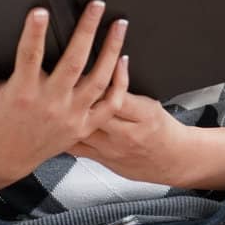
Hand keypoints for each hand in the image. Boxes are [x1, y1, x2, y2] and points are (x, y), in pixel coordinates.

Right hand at [0, 0, 129, 176]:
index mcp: (22, 93)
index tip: (41, 11)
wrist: (8, 157)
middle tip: (96, 6)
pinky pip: (109, 104)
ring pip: (98, 80)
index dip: (35, 33)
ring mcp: (71, 115)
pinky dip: (120, 82)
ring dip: (111, 50)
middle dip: (86, 31)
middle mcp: (50, 103)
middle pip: (74, 62)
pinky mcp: (84, 125)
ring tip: (119, 25)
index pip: (29, 56)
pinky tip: (123, 61)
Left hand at [65, 76, 192, 187]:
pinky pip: (75, 147)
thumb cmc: (161, 130)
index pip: (118, 94)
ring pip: (81, 129)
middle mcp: (126, 133)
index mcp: (144, 115)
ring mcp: (111, 148)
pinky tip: (54, 125)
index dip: (99, 80)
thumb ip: (127, 91)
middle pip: (95, 111)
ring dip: (65, 113)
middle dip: (77, 94)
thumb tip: (106, 68)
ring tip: (54, 99)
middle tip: (63, 79)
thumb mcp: (151, 105)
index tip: (87, 64)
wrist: (171, 160)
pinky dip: (61, 134)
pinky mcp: (101, 159)